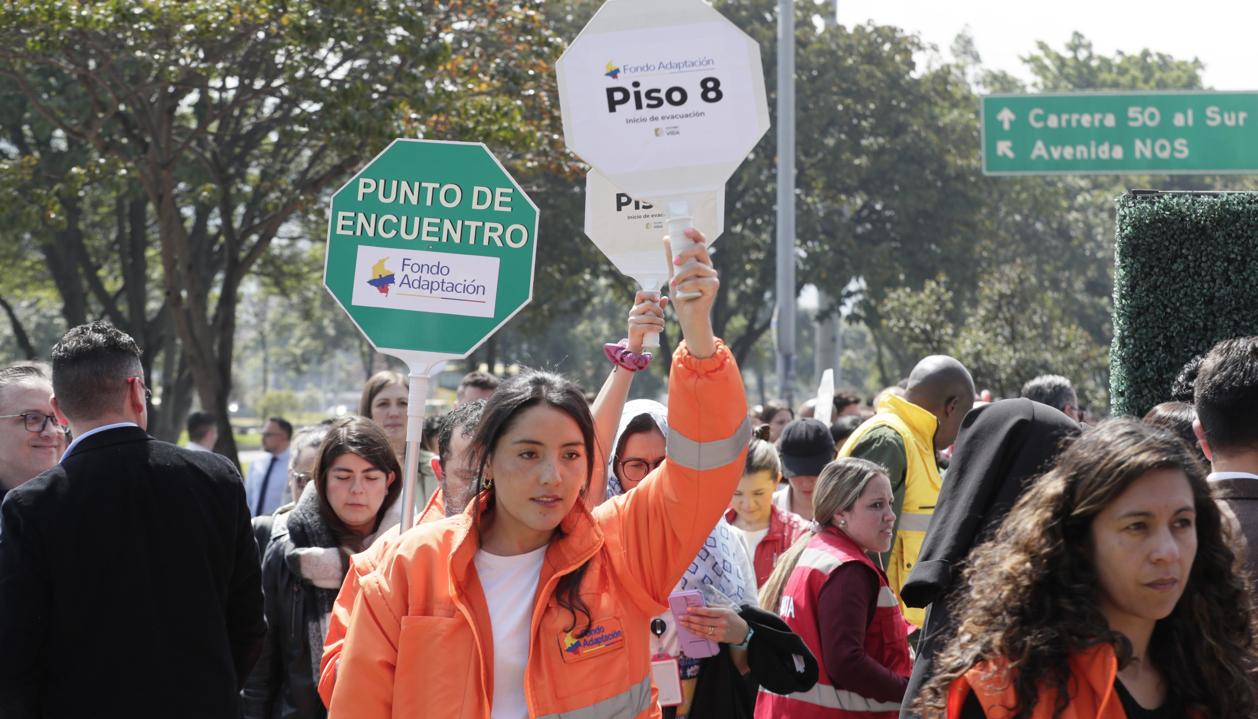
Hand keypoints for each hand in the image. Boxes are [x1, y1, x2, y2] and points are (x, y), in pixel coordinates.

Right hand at [626, 290, 667, 353]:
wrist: (637, 342)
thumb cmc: (645, 327)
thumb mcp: (652, 316)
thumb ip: (658, 307)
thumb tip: (665, 298)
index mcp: (637, 306)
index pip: (640, 294)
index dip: (649, 294)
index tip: (657, 299)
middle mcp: (633, 311)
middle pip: (648, 305)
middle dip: (659, 310)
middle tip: (662, 317)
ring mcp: (632, 320)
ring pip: (650, 317)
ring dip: (660, 321)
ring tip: (662, 325)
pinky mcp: (634, 329)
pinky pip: (647, 326)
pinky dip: (656, 328)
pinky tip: (660, 329)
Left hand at [665, 228, 717, 357]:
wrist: (688, 316)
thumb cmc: (682, 295)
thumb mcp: (673, 273)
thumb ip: (671, 258)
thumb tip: (667, 239)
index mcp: (699, 261)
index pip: (701, 242)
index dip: (695, 234)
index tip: (685, 231)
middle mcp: (707, 266)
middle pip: (701, 249)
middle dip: (686, 253)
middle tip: (674, 262)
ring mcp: (712, 276)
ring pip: (698, 267)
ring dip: (682, 275)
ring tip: (674, 283)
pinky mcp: (713, 287)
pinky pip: (700, 281)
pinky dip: (688, 286)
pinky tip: (681, 291)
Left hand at [678, 605, 747, 644]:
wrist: (742, 632)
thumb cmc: (732, 618)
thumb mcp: (726, 608)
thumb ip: (713, 606)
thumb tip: (700, 604)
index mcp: (724, 613)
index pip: (708, 611)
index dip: (697, 610)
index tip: (688, 609)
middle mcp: (722, 623)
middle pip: (703, 621)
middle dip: (690, 619)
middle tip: (681, 617)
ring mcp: (720, 632)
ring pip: (702, 629)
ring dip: (691, 626)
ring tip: (683, 623)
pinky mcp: (718, 639)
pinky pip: (704, 636)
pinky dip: (696, 632)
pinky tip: (690, 629)